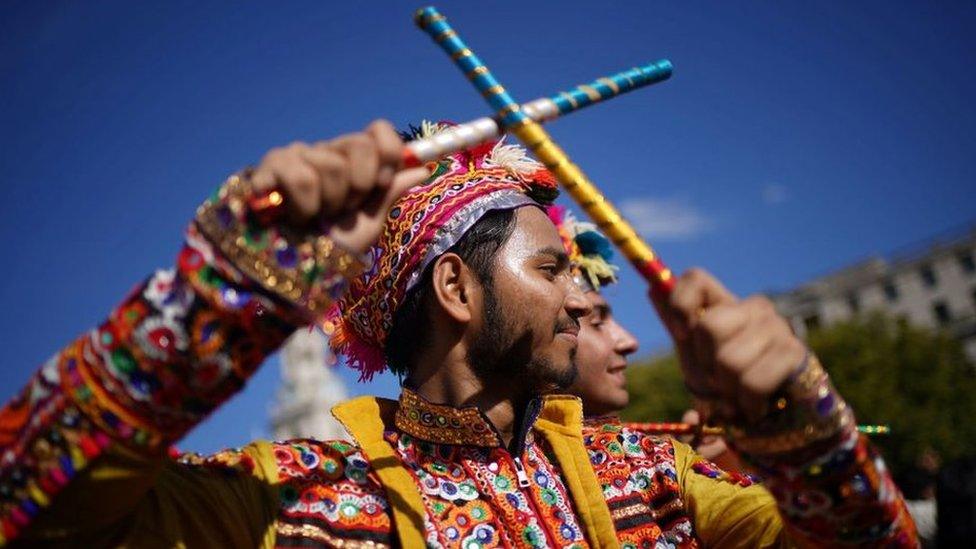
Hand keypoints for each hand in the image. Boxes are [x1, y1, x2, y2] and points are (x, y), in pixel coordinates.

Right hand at [250, 120, 428, 252]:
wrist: (290, 271)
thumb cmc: (329, 246)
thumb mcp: (367, 223)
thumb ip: (390, 192)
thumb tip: (422, 168)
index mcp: (352, 160)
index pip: (378, 131)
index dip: (387, 154)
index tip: (380, 185)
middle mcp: (325, 152)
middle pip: (360, 144)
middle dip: (358, 186)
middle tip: (341, 209)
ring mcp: (295, 156)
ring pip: (331, 166)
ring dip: (327, 204)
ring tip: (312, 218)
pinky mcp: (268, 167)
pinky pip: (299, 176)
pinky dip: (302, 206)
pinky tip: (291, 217)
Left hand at [650, 269, 806, 423]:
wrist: (772, 416)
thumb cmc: (729, 381)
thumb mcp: (695, 352)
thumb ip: (676, 322)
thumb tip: (653, 289)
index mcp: (726, 304)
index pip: (696, 278)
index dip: (680, 305)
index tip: (681, 335)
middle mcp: (754, 307)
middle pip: (709, 326)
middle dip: (706, 365)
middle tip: (717, 380)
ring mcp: (778, 327)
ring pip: (729, 360)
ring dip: (728, 390)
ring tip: (737, 395)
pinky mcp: (795, 353)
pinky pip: (753, 382)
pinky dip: (747, 404)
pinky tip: (754, 407)